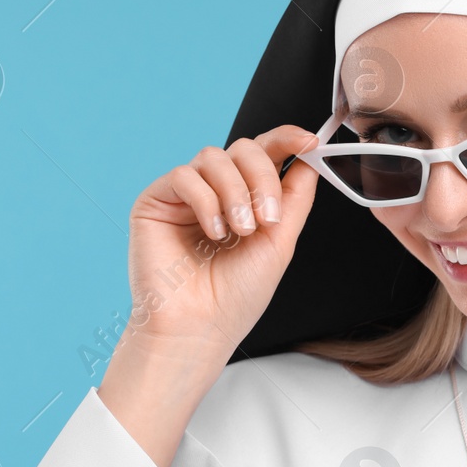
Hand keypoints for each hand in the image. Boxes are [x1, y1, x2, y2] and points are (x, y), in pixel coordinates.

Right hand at [98, 125, 319, 466]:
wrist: (199, 328)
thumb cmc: (237, 296)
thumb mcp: (280, 242)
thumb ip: (294, 197)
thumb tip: (311, 158)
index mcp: (247, 198)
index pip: (266, 153)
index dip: (286, 138)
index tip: (308, 140)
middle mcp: (216, 191)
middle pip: (243, 148)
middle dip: (262, 176)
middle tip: (267, 217)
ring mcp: (185, 195)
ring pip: (214, 156)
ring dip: (236, 191)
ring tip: (239, 230)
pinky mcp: (156, 201)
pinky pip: (184, 175)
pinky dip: (206, 201)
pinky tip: (212, 233)